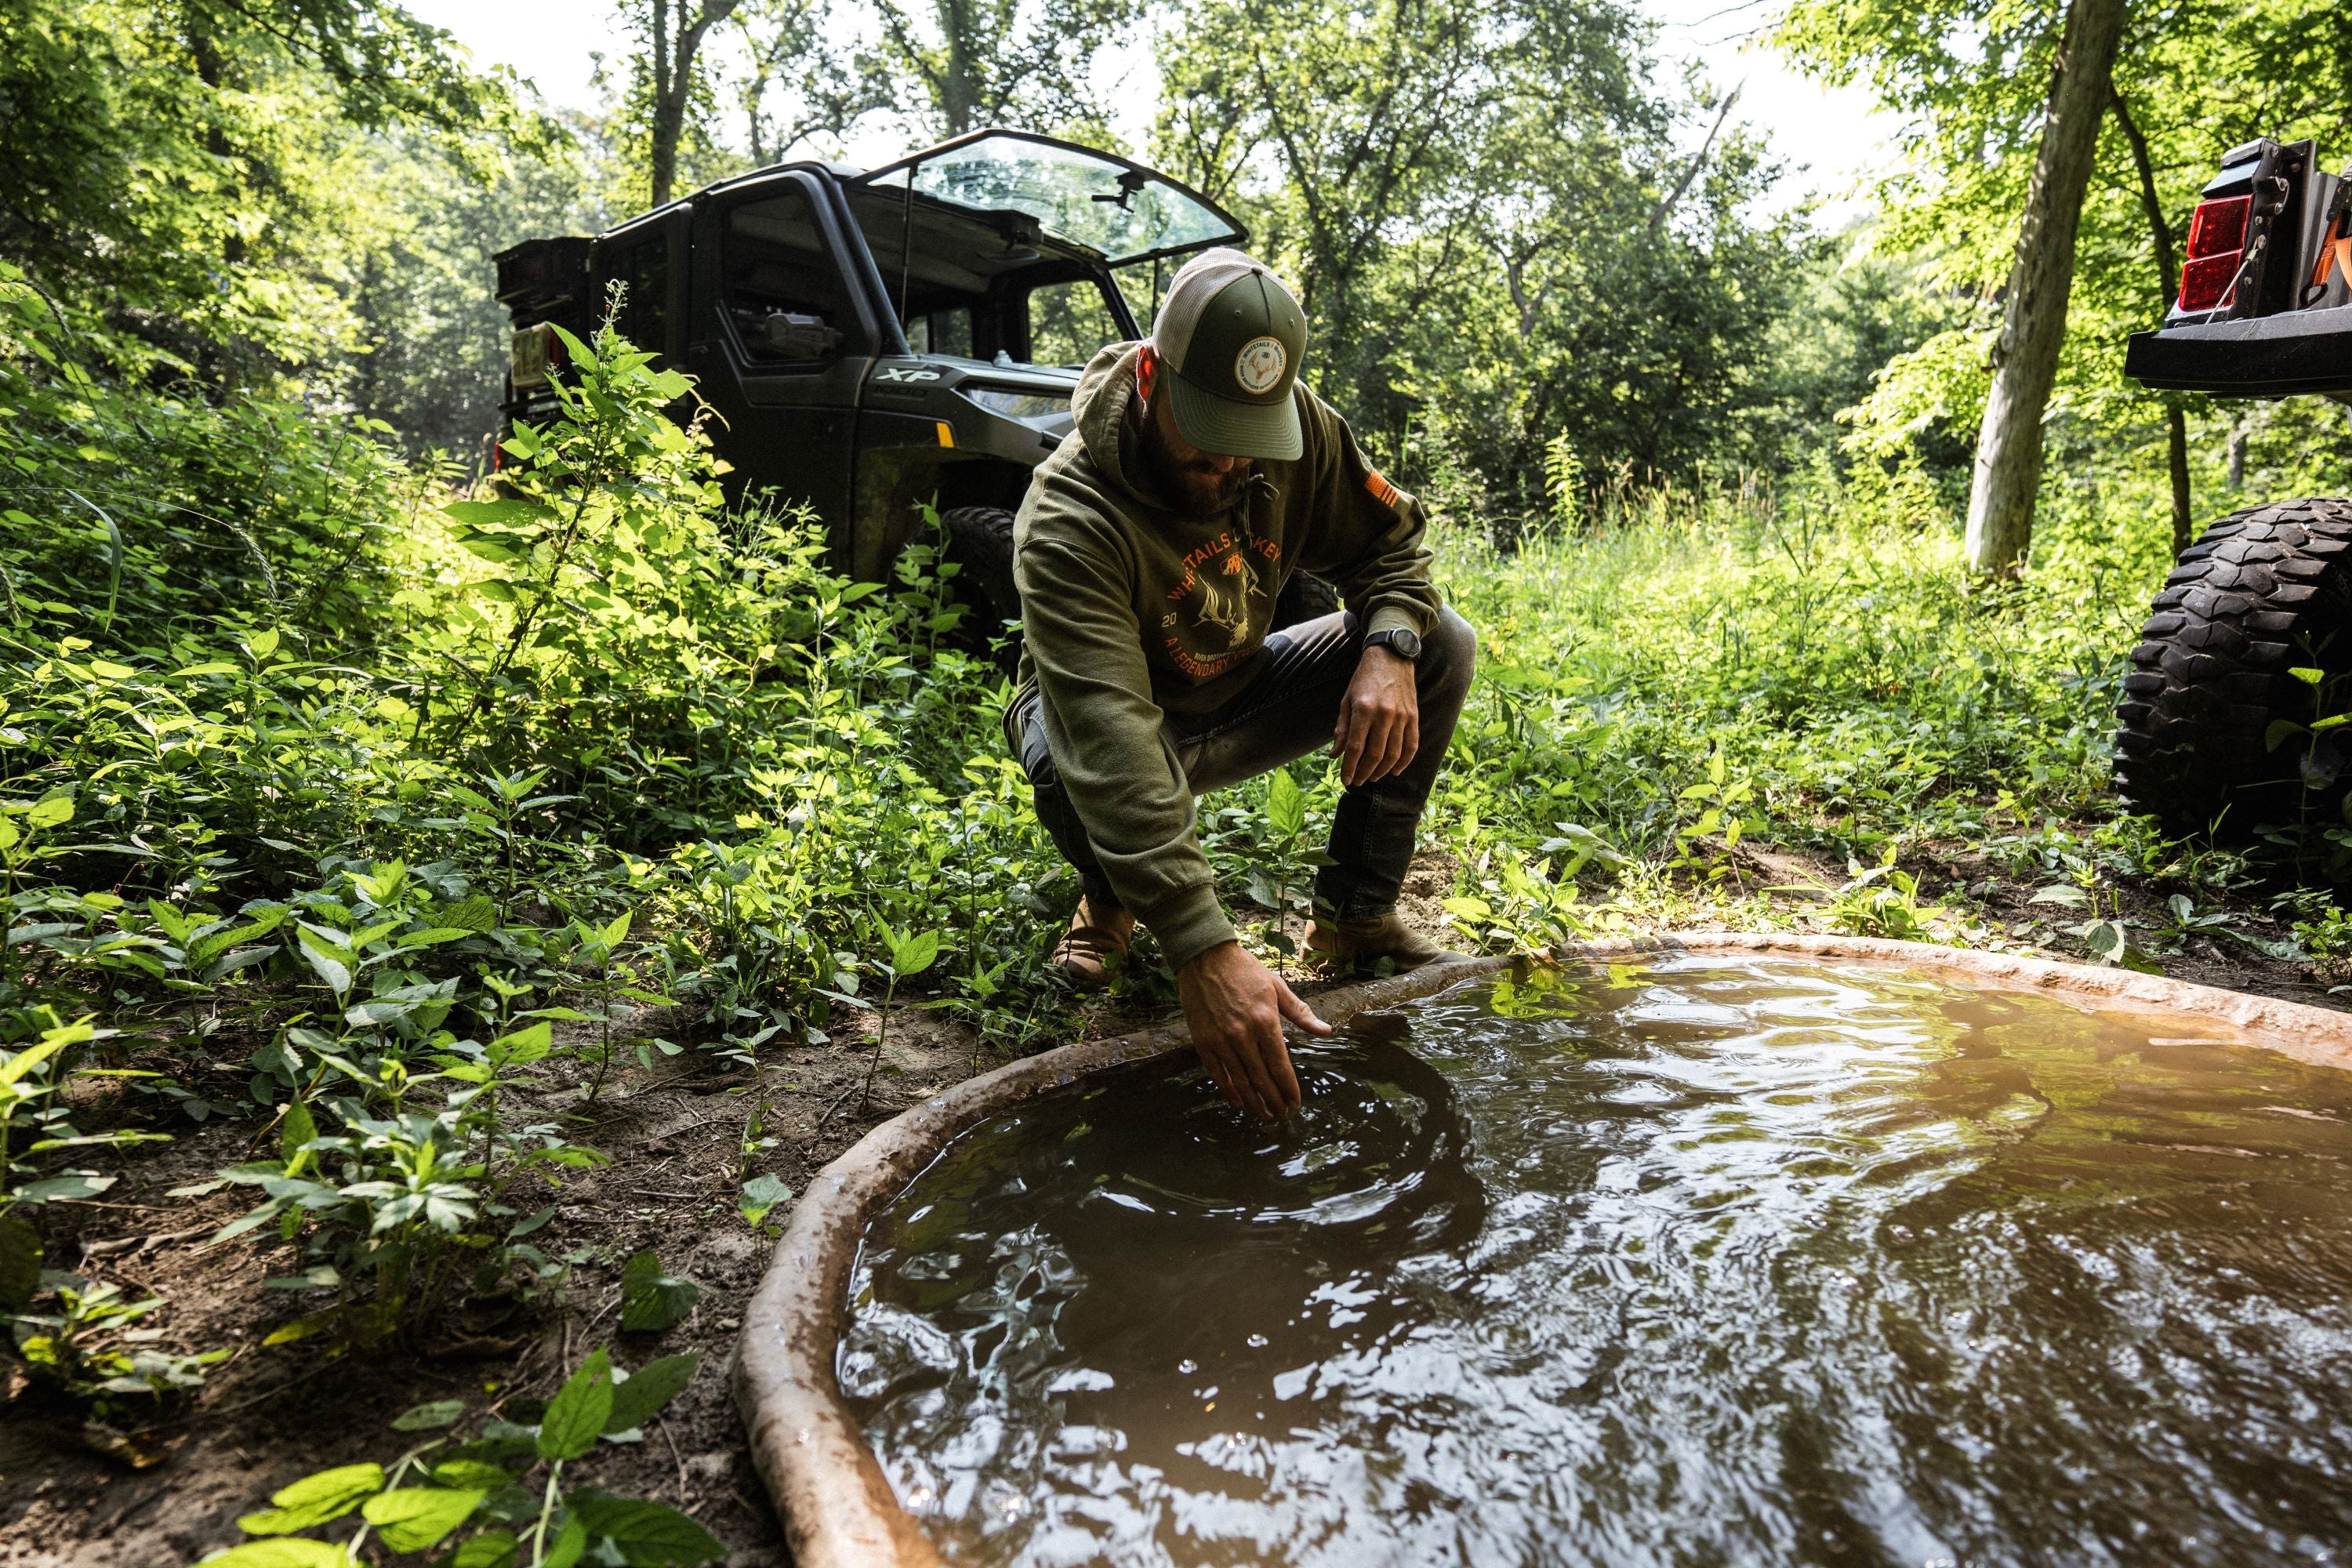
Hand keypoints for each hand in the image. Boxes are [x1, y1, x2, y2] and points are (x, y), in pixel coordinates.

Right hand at [1176, 941, 1331, 1117]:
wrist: (1205, 957)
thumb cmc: (1245, 971)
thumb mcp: (1277, 987)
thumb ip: (1301, 1013)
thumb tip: (1326, 1031)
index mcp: (1265, 1021)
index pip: (1280, 1064)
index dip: (1289, 1087)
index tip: (1296, 1102)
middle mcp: (1243, 1035)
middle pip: (1261, 1078)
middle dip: (1274, 1099)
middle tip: (1282, 1113)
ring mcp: (1221, 1040)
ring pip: (1240, 1081)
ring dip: (1254, 1101)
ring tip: (1265, 1113)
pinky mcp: (1203, 1041)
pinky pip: (1217, 1073)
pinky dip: (1228, 1090)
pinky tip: (1238, 1101)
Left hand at [1331, 643, 1419, 786]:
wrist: (1391, 656)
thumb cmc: (1364, 678)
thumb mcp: (1347, 700)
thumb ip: (1342, 728)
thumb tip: (1335, 754)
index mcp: (1364, 709)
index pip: (1355, 747)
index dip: (1349, 767)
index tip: (1345, 779)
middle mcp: (1384, 714)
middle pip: (1375, 754)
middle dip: (1364, 772)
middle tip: (1357, 782)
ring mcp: (1402, 716)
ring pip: (1393, 753)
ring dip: (1382, 770)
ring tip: (1372, 777)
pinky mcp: (1413, 716)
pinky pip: (1411, 745)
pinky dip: (1404, 761)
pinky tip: (1394, 770)